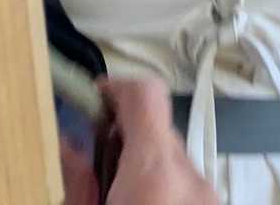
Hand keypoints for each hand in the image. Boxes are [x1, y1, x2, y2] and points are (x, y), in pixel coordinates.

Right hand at [61, 77, 218, 204]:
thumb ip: (78, 178)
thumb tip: (67, 143)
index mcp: (155, 172)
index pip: (145, 92)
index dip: (117, 86)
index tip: (93, 98)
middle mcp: (190, 174)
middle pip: (155, 127)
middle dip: (123, 135)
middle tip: (94, 160)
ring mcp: (206, 191)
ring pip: (169, 154)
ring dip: (142, 163)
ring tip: (116, 192)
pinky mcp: (212, 202)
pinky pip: (183, 178)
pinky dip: (160, 184)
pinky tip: (140, 203)